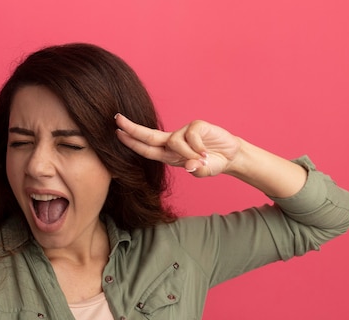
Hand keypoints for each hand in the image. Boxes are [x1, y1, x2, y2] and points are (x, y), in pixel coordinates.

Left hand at [114, 113, 241, 176]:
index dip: (131, 141)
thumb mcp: (203, 171)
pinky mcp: (196, 126)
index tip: (117, 132)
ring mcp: (184, 132)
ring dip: (187, 153)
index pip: (145, 148)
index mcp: (168, 154)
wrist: (231, 156)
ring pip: (174, 142)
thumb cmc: (212, 163)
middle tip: (116, 119)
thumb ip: (197, 170)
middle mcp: (172, 142)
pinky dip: (198, 147)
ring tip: (202, 158)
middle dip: (132, 128)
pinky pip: (191, 136)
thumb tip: (191, 164)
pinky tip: (207, 152)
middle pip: (148, 136)